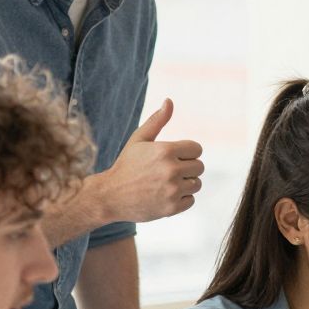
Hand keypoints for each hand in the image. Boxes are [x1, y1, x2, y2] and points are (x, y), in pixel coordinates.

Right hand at [101, 100, 204, 223]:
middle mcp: (171, 170)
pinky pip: (191, 200)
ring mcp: (172, 190)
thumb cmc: (126, 165)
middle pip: (199, 167)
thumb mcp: (139, 140)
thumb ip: (156, 121)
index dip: (186, 153)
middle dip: (186, 168)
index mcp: (165, 150)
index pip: (197, 149)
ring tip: (166, 183)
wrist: (109, 196)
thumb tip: (169, 101)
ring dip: (185, 184)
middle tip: (167, 172)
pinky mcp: (172, 208)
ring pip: (196, 184)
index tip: (174, 157)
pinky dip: (181, 199)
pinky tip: (164, 195)